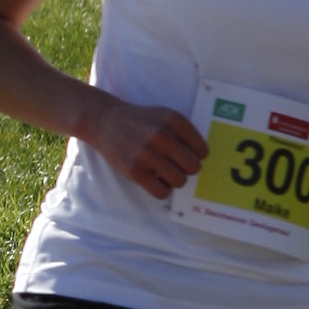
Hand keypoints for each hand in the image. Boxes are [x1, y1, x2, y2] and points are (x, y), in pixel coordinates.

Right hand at [80, 92, 203, 200]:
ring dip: (174, 179)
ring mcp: (147, 154)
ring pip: (180, 181)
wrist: (105, 120)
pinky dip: (162, 189)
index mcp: (174, 120)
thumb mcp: (165, 116)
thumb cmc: (140, 121)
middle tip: (175, 164)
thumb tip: (201, 161)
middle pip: (193, 167)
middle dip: (186, 169)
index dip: (196, 156)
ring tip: (164, 172)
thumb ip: (184, 133)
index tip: (185, 154)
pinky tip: (155, 179)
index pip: (203, 150)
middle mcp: (162, 136)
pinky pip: (162, 192)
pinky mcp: (134, 171)